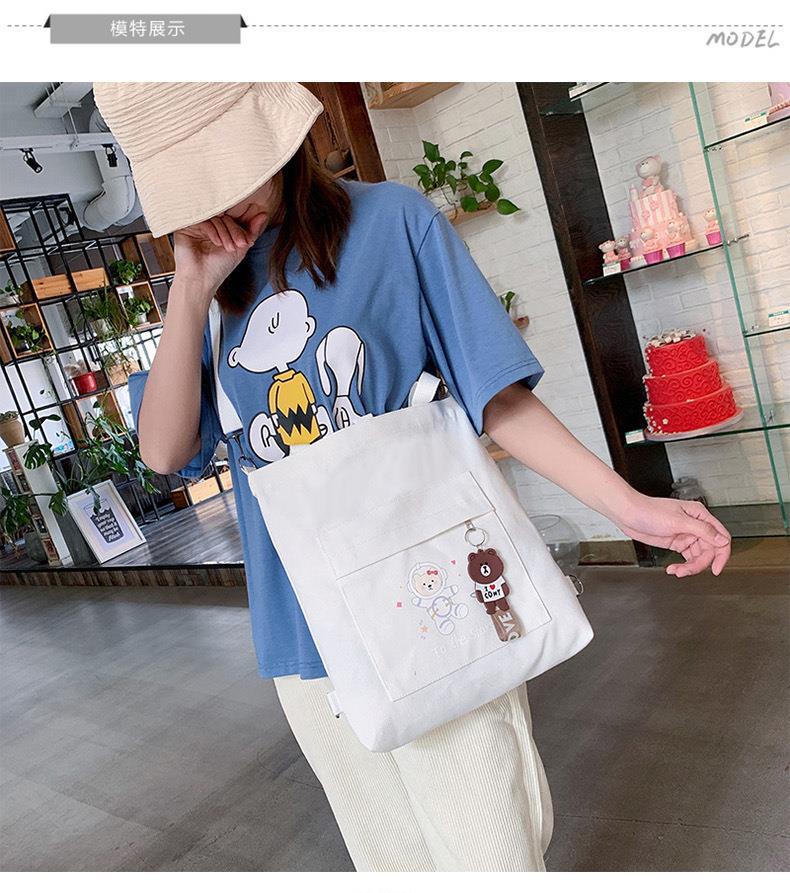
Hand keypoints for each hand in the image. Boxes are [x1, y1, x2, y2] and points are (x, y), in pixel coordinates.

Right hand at [173, 210, 268, 296]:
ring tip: (228, 248)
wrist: (200, 281)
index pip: (233, 218)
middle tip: (240, 244)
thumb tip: (264, 215)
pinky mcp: (186, 226)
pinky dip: (213, 230)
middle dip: (236, 230)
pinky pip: (203, 219)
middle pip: (225, 216)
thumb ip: (251, 232)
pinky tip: (217, 243)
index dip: (242, 226)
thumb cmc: (218, 268)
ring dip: (226, 232)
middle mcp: (208, 225)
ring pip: (216, 217)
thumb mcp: (240, 248)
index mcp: (220, 228)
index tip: (247, 240)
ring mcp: (197, 224)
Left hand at [615, 494, 730, 576]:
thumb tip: (722, 540)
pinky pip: (686, 558)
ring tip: (676, 571)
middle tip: (686, 570)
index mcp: (700, 516)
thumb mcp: (677, 521)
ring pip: (697, 556)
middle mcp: (695, 525)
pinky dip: (682, 566)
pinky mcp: (676, 542)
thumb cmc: (649, 510)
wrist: (628, 514)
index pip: (721, 537)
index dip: (722, 555)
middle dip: (699, 564)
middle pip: (709, 551)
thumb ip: (702, 530)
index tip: (716, 569)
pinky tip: (673, 569)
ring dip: (689, 567)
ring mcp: (686, 535)